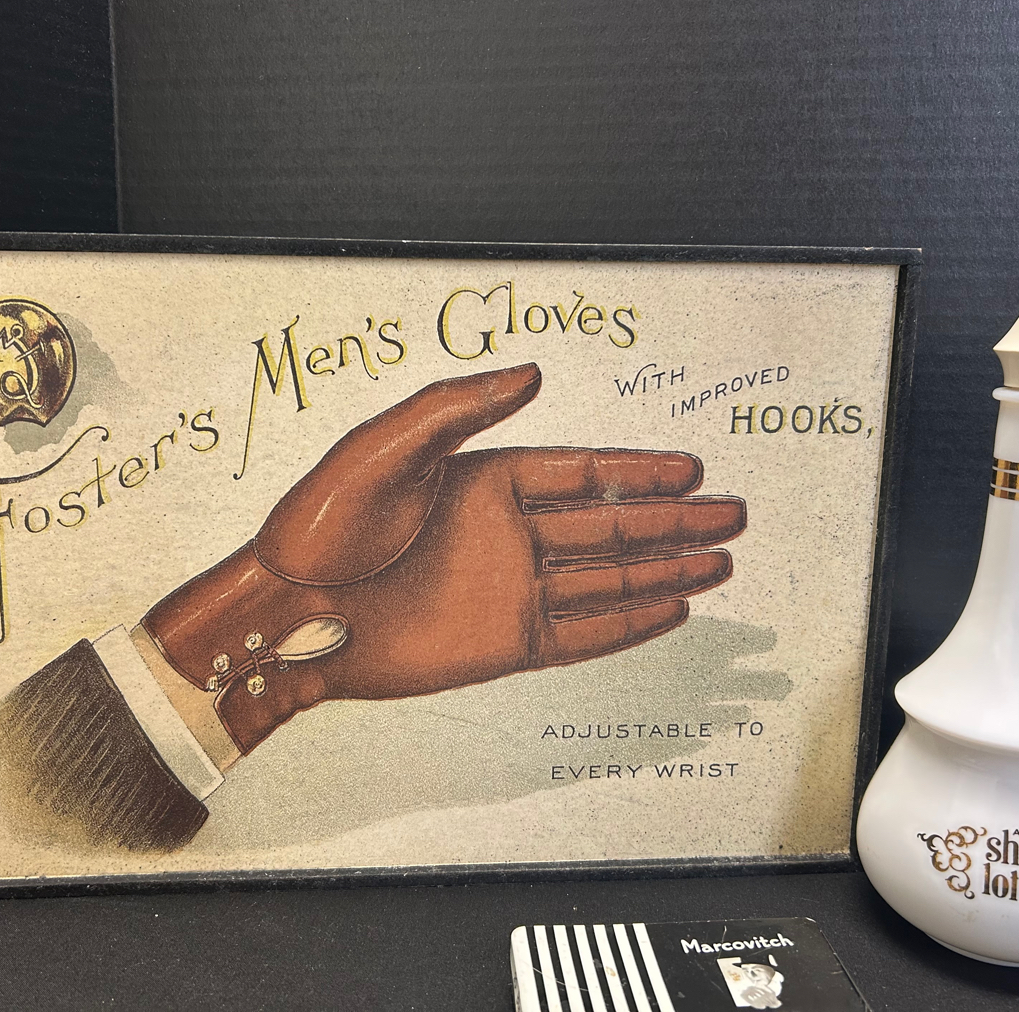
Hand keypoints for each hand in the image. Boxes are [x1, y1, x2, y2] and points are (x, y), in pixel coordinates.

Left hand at [142, 364, 745, 753]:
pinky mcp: (504, 643)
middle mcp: (507, 534)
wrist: (288, 617)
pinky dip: (629, 622)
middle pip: (610, 524)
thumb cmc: (321, 526)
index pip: (583, 474)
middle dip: (672, 520)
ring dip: (664, 568)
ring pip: (608, 578)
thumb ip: (459, 408)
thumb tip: (531, 374)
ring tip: (721, 561)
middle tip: (731, 515)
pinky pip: (583, 632)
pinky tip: (671, 606)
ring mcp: (509, 590)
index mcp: (486, 480)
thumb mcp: (386, 447)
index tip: (691, 469)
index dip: (639, 472)